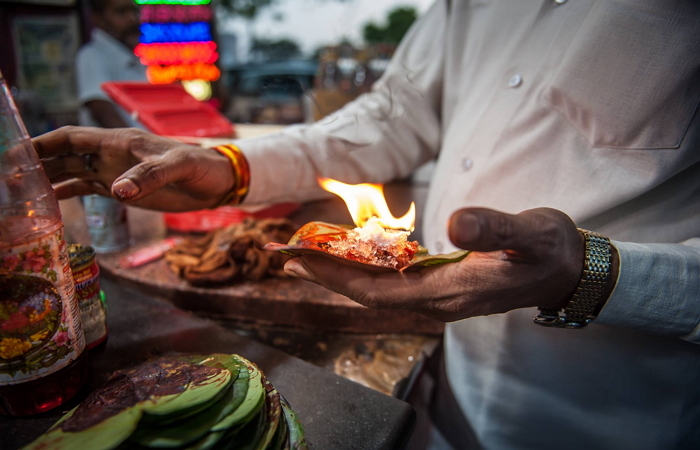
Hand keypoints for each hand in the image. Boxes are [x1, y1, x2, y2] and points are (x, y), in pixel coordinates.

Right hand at [33, 126, 234, 211]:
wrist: (217, 183)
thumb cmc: (201, 167)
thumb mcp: (178, 168)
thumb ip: (149, 177)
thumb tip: (117, 192)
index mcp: (119, 142)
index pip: (71, 138)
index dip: (43, 142)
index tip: (17, 152)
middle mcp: (110, 155)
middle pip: (63, 155)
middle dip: (36, 162)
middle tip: (10, 177)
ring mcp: (114, 172)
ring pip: (71, 172)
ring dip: (47, 179)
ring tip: (21, 192)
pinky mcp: (122, 189)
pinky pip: (86, 188)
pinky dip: (67, 193)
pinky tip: (50, 202)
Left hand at [283, 207, 589, 321]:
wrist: (568, 271)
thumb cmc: (550, 251)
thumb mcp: (531, 233)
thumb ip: (496, 228)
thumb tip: (456, 222)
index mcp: (451, 291)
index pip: (380, 288)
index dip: (337, 274)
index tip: (302, 257)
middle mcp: (438, 300)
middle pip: (370, 293)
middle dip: (327, 275)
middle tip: (288, 256)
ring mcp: (440, 296)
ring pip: (379, 289)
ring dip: (343, 273)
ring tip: (310, 255)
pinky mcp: (444, 286)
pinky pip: (394, 282)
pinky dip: (367, 269)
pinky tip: (355, 255)